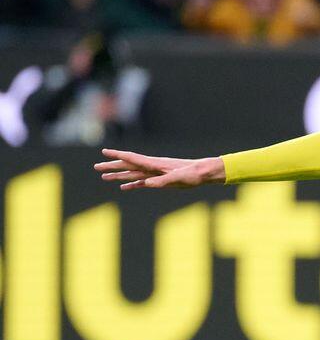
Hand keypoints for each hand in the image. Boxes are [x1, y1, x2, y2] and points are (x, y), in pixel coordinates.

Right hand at [96, 151, 224, 189]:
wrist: (204, 173)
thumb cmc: (193, 174)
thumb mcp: (178, 179)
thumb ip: (162, 181)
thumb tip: (145, 184)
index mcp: (155, 164)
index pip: (132, 158)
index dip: (117, 155)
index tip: (104, 152)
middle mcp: (152, 167)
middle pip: (128, 166)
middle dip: (112, 166)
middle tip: (96, 167)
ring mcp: (155, 173)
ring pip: (133, 174)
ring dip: (119, 175)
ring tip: (104, 177)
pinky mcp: (160, 180)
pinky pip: (142, 182)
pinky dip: (132, 184)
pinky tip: (124, 187)